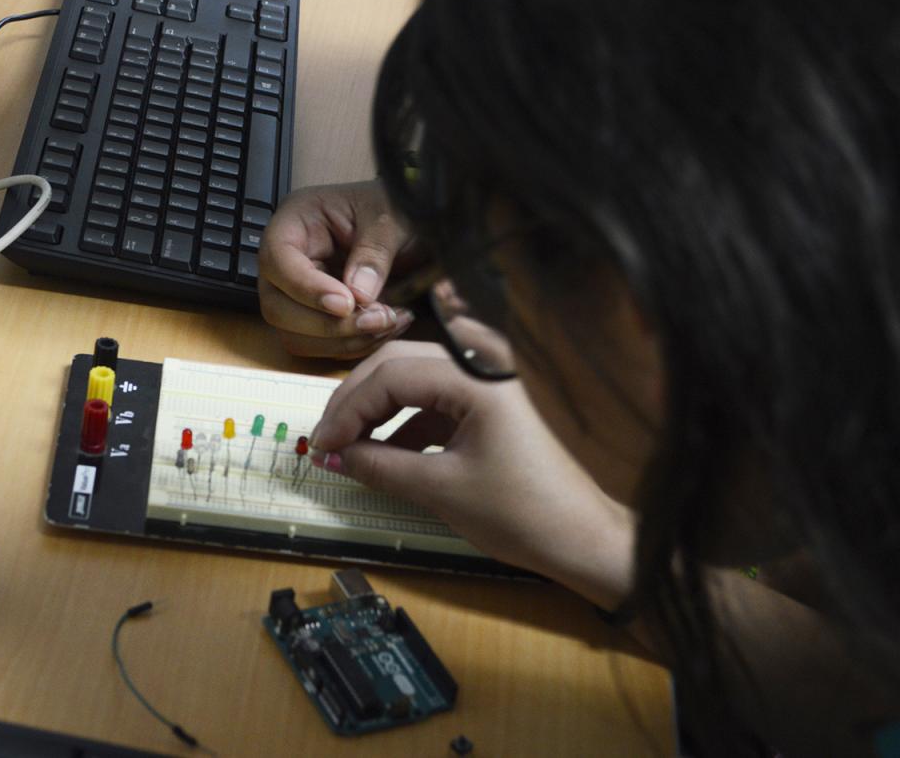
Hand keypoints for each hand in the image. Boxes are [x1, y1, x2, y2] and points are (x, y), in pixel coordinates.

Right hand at [257, 180, 425, 358]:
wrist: (415, 225)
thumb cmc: (395, 209)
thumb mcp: (391, 217)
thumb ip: (374, 252)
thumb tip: (358, 296)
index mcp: (296, 222)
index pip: (277, 260)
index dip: (306, 288)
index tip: (346, 303)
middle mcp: (289, 261)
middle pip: (276, 307)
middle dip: (326, 325)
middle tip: (377, 319)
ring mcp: (299, 294)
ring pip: (296, 336)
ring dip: (344, 341)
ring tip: (389, 322)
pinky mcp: (317, 318)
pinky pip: (322, 348)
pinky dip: (356, 346)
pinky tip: (389, 328)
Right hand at [310, 341, 634, 607]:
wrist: (581, 539)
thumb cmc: (520, 515)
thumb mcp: (439, 489)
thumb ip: (379, 464)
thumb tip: (332, 455)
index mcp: (478, 377)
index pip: (392, 375)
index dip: (348, 409)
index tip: (321, 445)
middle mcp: (487, 361)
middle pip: (401, 363)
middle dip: (358, 400)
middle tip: (328, 438)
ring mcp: (494, 377)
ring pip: (418, 376)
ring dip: (381, 408)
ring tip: (352, 446)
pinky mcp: (495, 398)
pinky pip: (440, 396)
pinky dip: (409, 419)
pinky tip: (387, 449)